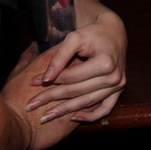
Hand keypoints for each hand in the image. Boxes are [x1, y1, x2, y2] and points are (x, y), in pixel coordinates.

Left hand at [22, 5, 126, 123]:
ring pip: (88, 103)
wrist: (113, 32)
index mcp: (105, 63)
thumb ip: (59, 57)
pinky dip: (90, 116)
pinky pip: (105, 108)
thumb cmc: (91, 33)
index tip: (31, 82)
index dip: (50, 80)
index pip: (72, 77)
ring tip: (45, 117)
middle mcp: (114, 77)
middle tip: (31, 105)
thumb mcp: (74, 38)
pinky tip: (73, 117)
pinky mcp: (119, 89)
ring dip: (65, 111)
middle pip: (77, 92)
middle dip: (51, 99)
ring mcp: (118, 85)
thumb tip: (46, 79)